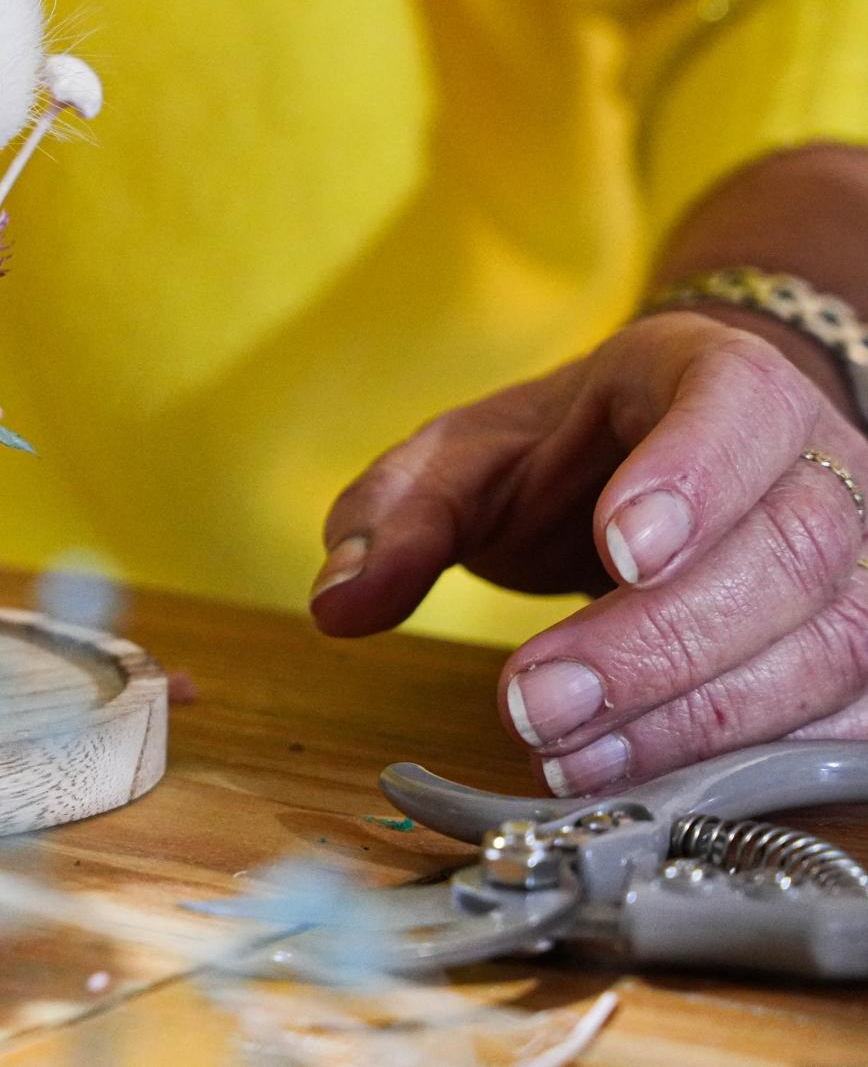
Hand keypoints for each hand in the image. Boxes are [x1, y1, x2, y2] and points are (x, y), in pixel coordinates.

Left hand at [312, 310, 867, 794]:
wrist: (672, 465)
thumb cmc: (570, 458)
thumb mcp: (466, 458)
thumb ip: (399, 516)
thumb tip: (339, 598)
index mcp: (720, 377)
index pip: (739, 406)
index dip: (694, 478)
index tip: (621, 549)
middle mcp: (821, 462)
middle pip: (785, 551)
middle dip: (656, 642)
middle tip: (537, 700)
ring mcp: (863, 563)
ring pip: (826, 644)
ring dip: (691, 718)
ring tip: (567, 756)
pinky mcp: (864, 654)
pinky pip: (840, 719)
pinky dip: (740, 759)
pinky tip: (638, 777)